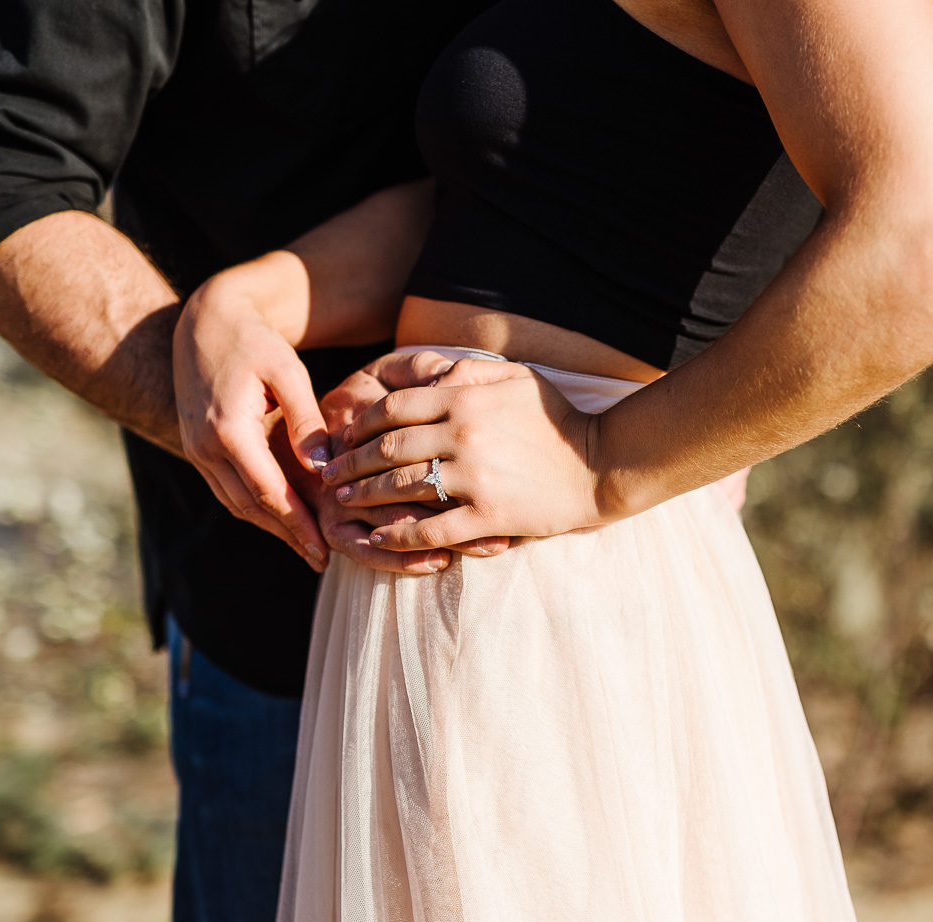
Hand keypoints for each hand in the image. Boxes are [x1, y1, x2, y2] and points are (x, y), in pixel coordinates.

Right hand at [173, 278, 334, 569]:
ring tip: (306, 545)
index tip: (323, 550)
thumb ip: (305, 421)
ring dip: (270, 526)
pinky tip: (283, 516)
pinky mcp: (196, 448)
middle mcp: (204, 448)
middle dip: (287, 535)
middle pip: (250, 507)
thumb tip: (323, 470)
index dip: (297, 525)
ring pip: (235, 503)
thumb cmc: (253, 339)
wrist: (203, 319)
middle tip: (322, 558)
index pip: (268, 493)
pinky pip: (227, 488)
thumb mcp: (288, 371)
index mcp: (227, 431)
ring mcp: (195, 450)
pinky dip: (254, 507)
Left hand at [322, 356, 604, 551]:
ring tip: (344, 503)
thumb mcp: (515, 377)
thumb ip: (465, 371)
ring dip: (365, 496)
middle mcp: (463, 434)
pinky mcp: (489, 516)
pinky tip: (378, 539)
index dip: (362, 423)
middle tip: (330, 475)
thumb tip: (422, 372)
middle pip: (389, 447)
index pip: (395, 408)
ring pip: (402, 486)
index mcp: (465, 399)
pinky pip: (432, 529)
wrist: (602, 464)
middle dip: (352, 462)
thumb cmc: (558, 419)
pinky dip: (399, 536)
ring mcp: (475, 477)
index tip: (345, 437)